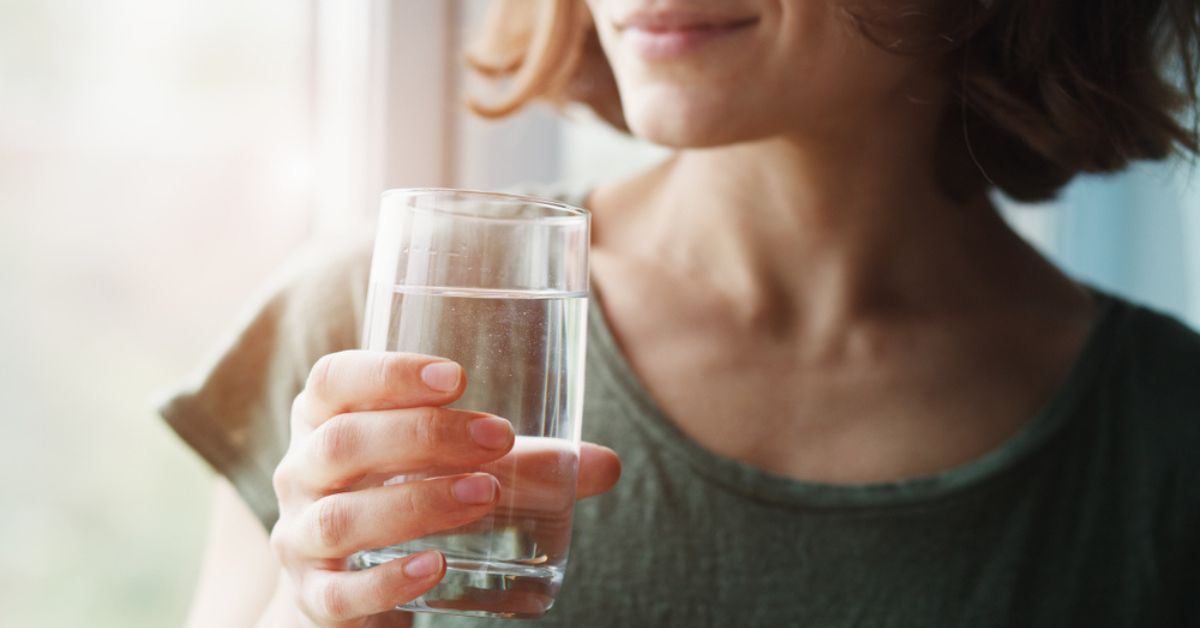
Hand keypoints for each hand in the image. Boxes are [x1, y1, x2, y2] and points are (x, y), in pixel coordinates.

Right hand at [268, 350, 620, 626]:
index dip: (387, 372)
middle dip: (422, 436)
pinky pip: (338, 593)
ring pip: (340, 518)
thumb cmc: (404, 500)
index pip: (334, 380)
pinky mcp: (315, 600)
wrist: (348, 590)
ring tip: (483, 495)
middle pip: (341, 443)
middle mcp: (301, 474)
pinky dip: (387, 581)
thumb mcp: (453, 471)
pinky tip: (435, 567)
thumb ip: (525, 465)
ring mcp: (300, 539)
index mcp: (325, 421)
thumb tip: (607, 465)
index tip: (457, 376)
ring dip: (415, 503)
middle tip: (496, 437)